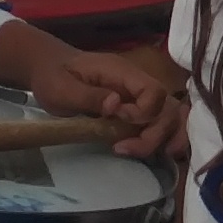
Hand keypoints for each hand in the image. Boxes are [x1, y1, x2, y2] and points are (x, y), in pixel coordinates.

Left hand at [11, 36, 179, 159]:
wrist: (50, 69)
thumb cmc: (53, 77)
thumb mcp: (61, 88)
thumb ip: (89, 96)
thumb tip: (116, 105)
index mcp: (122, 73)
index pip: (154, 91)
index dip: (143, 113)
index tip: (118, 121)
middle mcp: (138, 83)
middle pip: (168, 108)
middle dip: (155, 134)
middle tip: (125, 148)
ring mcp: (139, 96)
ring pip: (172, 116)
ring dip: (165, 138)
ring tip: (148, 153)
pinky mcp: (136, 109)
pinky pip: (161, 122)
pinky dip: (164, 137)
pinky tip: (154, 151)